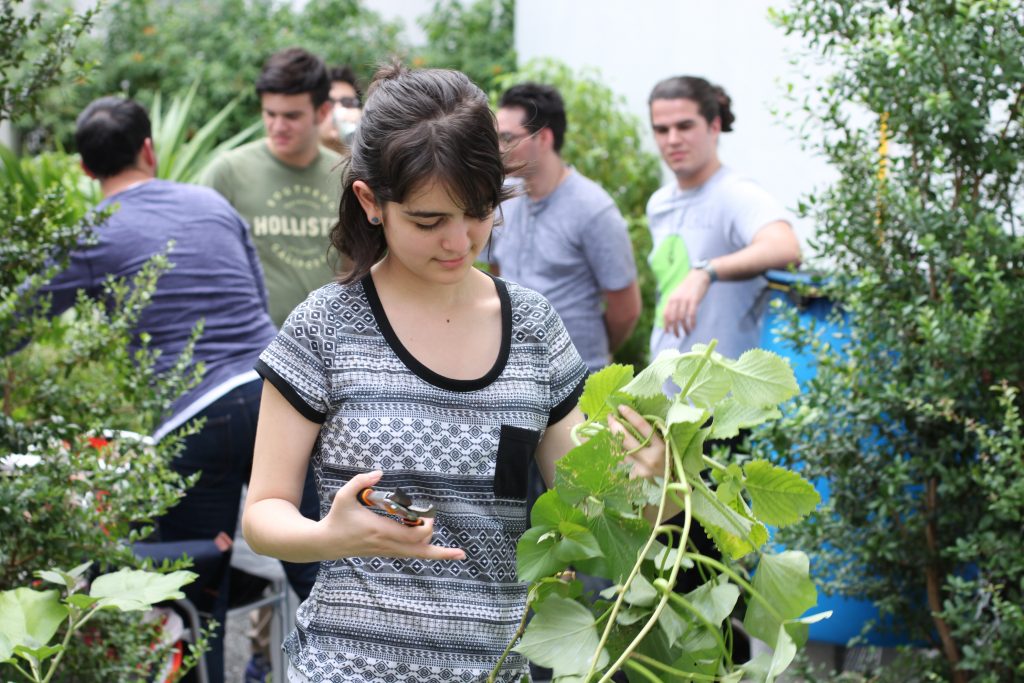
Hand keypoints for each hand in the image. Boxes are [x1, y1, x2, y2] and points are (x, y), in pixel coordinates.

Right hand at [318, 470, 465, 561]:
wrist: (326, 544)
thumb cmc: (337, 518)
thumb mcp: (343, 496)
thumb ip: (361, 481)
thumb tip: (380, 473)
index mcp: (381, 530)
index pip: (414, 535)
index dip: (428, 525)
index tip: (429, 513)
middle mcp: (387, 543)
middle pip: (421, 551)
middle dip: (441, 550)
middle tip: (454, 543)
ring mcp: (386, 550)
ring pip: (416, 556)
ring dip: (434, 551)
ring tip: (454, 552)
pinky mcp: (385, 552)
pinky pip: (409, 554)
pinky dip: (422, 550)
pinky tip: (432, 546)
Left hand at [607, 405, 665, 479]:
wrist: (670, 477)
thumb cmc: (666, 454)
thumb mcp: (664, 441)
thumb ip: (650, 431)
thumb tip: (629, 417)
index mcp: (660, 446)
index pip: (642, 427)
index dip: (630, 415)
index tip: (621, 407)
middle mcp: (649, 458)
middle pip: (626, 440)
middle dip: (615, 426)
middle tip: (610, 417)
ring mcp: (639, 469)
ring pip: (618, 452)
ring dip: (610, 440)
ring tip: (606, 430)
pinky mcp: (633, 476)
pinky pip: (618, 462)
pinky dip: (612, 454)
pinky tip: (607, 447)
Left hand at [662, 269, 711, 335]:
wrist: (699, 276)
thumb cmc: (688, 287)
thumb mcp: (677, 294)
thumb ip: (673, 304)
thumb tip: (671, 318)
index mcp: (671, 299)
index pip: (666, 315)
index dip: (666, 325)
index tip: (668, 332)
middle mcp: (676, 300)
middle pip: (673, 319)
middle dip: (675, 329)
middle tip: (678, 336)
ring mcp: (685, 300)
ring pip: (682, 318)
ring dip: (684, 328)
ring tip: (687, 333)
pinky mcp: (694, 300)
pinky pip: (691, 315)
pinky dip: (691, 323)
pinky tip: (693, 327)